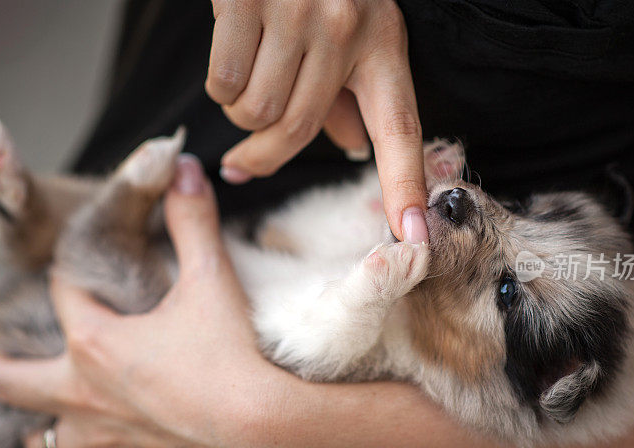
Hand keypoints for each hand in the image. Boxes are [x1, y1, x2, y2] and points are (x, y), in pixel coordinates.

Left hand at [0, 157, 299, 447]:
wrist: (269, 428)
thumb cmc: (233, 355)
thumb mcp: (212, 278)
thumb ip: (193, 220)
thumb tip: (185, 169)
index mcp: (96, 344)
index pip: (63, 296)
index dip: (70, 274)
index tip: (78, 267)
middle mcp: (88, 396)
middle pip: (15, 384)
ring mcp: (110, 439)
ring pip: (48, 445)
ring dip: (40, 431)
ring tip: (41, 422)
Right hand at [207, 0, 427, 242]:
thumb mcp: (351, 28)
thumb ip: (348, 92)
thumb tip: (352, 147)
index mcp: (382, 42)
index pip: (400, 128)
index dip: (405, 186)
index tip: (412, 238)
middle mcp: (347, 30)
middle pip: (301, 130)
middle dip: (265, 156)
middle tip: (244, 163)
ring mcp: (299, 14)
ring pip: (259, 111)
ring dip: (242, 112)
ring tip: (246, 77)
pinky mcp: (248, 0)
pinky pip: (226, 82)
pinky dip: (220, 85)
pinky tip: (230, 54)